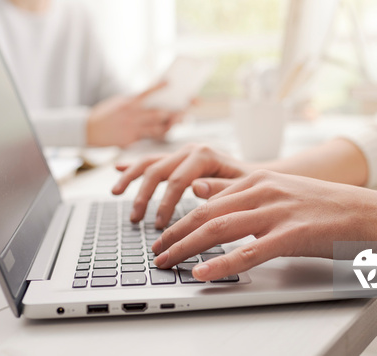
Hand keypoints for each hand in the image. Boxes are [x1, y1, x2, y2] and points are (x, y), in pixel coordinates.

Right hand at [87, 83, 181, 147]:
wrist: (87, 130)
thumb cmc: (105, 113)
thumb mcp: (119, 102)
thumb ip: (135, 100)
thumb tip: (153, 94)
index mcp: (128, 103)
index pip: (147, 92)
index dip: (159, 87)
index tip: (170, 82)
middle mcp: (131, 115)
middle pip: (158, 114)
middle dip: (174, 112)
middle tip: (186, 110)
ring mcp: (131, 129)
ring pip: (156, 129)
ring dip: (170, 125)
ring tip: (180, 121)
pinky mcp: (129, 141)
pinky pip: (147, 138)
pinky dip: (156, 134)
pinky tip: (165, 130)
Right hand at [112, 144, 250, 227]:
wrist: (260, 175)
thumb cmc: (253, 186)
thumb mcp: (242, 189)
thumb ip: (220, 187)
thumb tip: (194, 187)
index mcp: (205, 155)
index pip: (177, 181)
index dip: (165, 205)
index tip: (161, 227)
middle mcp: (190, 150)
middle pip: (157, 170)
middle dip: (144, 196)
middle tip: (137, 220)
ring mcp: (182, 153)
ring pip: (150, 162)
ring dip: (131, 179)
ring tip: (117, 195)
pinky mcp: (178, 159)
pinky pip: (152, 161)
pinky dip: (134, 165)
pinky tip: (118, 169)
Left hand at [151, 170, 376, 281]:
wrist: (375, 214)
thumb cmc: (327, 208)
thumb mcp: (279, 191)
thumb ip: (239, 191)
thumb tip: (201, 191)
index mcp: (258, 179)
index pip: (206, 201)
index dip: (178, 220)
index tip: (160, 235)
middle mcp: (263, 190)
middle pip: (205, 213)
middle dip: (174, 234)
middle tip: (154, 253)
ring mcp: (278, 211)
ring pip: (219, 228)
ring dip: (186, 247)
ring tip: (166, 263)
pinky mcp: (293, 234)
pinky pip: (249, 252)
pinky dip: (222, 263)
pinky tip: (203, 273)